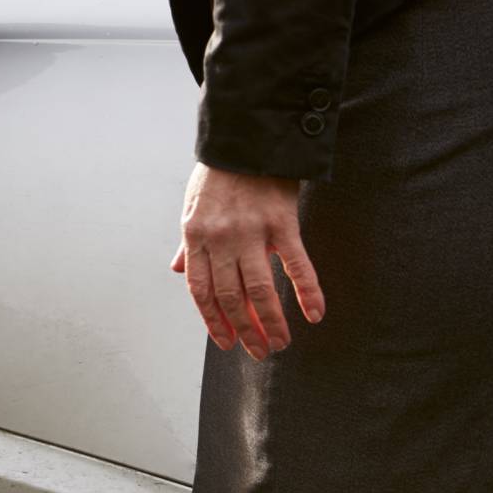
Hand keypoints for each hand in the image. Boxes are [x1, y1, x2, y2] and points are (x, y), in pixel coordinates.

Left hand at [170, 163, 324, 359]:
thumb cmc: (218, 176)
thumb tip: (178, 271)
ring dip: (271, 322)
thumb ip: (188, 243)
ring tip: (280, 343)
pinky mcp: (282, 223)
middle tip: (258, 352)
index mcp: (195, 236)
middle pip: (230, 296)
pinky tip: (315, 314)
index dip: (212, 319)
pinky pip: (296, 264)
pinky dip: (307, 292)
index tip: (226, 342)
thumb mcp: (192, 206)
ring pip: (259, 289)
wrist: (247, 140)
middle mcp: (220, 238)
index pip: (200, 289)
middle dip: (244, 329)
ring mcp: (251, 231)